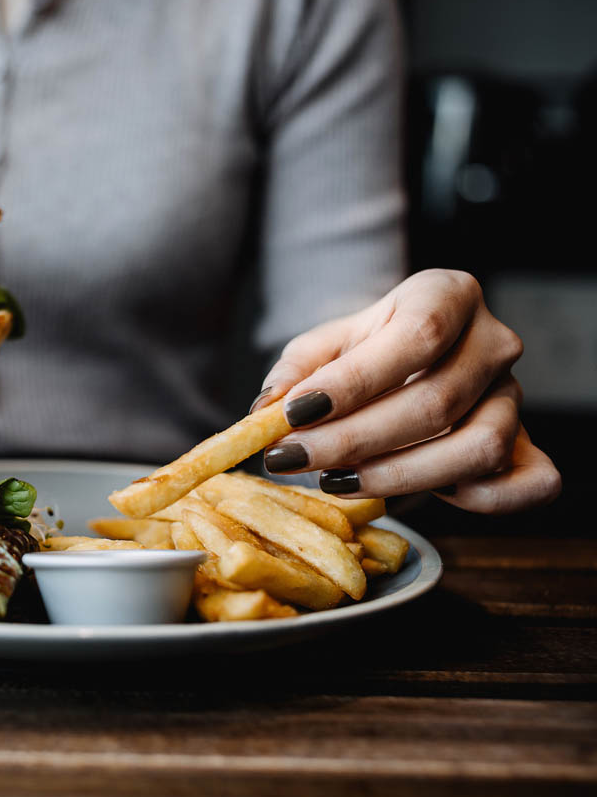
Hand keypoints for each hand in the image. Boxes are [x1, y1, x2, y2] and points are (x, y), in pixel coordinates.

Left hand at [255, 269, 560, 513]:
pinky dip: (475, 501)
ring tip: (333, 480)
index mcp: (448, 295)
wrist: (410, 365)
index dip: (354, 382)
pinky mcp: (529, 446)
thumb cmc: (364, 352)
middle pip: (436, 401)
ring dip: (398, 476)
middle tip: (292, 459)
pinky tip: (409, 494)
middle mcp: (493, 342)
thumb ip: (296, 371)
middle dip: (354, 440)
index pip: (416, 337)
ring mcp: (516, 396)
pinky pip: (527, 484)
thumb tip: (267, 409)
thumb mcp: (323, 347)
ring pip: (478, 448)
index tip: (295, 413)